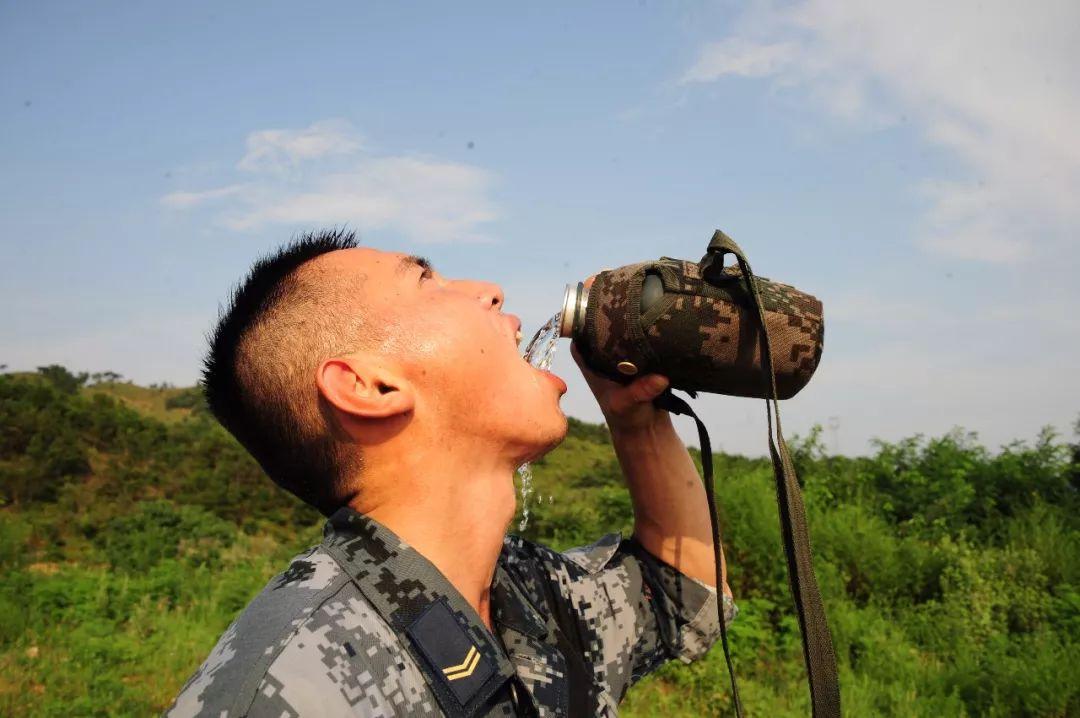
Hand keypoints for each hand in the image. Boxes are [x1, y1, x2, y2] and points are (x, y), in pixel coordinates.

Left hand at [570, 275, 670, 432]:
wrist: (645, 427)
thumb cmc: (628, 417)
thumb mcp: (629, 404)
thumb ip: (640, 392)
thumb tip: (659, 379)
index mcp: (585, 353)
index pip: (579, 317)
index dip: (588, 297)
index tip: (601, 279)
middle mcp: (598, 345)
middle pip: (601, 311)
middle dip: (615, 294)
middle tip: (632, 276)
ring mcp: (617, 345)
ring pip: (621, 315)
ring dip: (633, 301)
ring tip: (648, 282)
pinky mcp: (637, 347)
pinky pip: (639, 324)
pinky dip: (648, 313)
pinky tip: (661, 297)